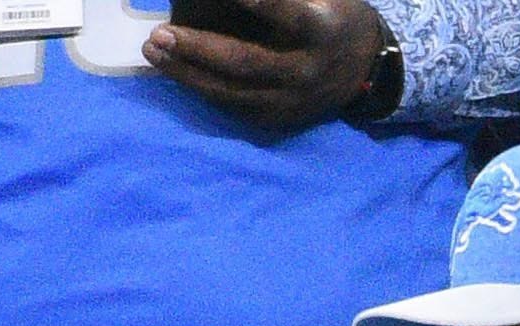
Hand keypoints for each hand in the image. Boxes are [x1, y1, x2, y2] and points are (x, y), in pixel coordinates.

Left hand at [144, 0, 385, 127]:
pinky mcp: (281, 119)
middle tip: (160, 34)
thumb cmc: (332, 14)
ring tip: (154, 52)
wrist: (365, 67)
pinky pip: (234, 106)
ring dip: (187, 73)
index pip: (284, 14)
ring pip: (232, 92)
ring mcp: (293, 101)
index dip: (255, 3)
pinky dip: (201, 88)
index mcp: (320, 30)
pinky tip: (175, 71)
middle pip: (246, 63)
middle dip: (198, 49)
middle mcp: (307, 70)